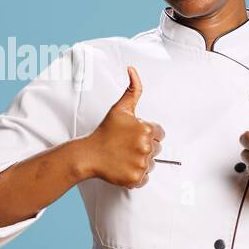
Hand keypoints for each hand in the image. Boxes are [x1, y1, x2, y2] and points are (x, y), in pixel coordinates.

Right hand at [83, 66, 164, 188]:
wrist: (88, 154)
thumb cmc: (105, 131)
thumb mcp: (120, 108)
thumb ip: (133, 89)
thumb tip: (132, 70)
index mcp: (146, 129)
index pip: (160, 133)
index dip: (147, 134)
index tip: (133, 136)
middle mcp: (147, 146)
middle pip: (157, 149)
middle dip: (144, 148)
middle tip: (126, 146)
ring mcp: (141, 163)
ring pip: (151, 164)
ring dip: (141, 161)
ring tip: (124, 156)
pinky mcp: (136, 178)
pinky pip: (145, 178)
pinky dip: (136, 175)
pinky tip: (124, 167)